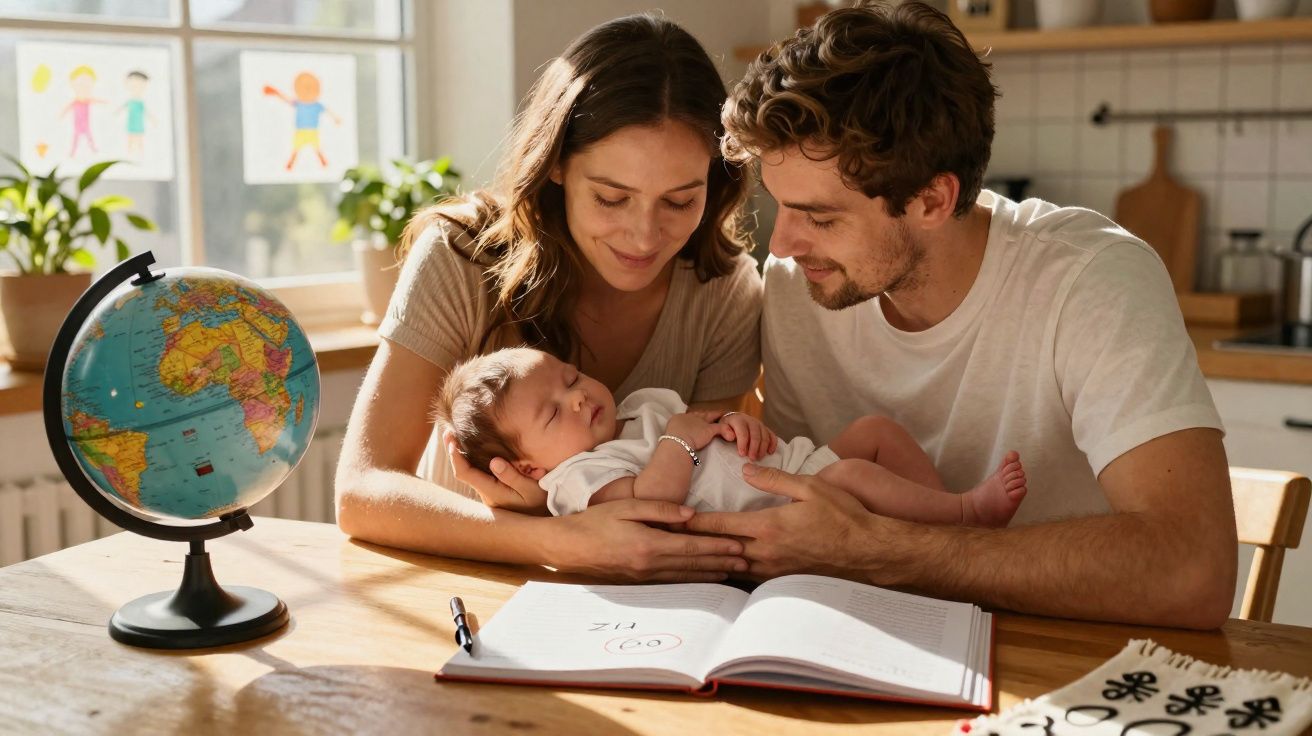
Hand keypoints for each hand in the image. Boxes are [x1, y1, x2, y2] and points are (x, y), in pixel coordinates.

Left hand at [445, 430, 547, 513]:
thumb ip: (512, 476)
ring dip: (463, 456)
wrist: (541, 525)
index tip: (451, 440)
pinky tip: (474, 450)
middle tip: (447, 432)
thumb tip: (493, 461)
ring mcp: (489, 495)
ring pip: (471, 474)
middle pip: (463, 472)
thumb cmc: (540, 505)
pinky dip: (474, 461)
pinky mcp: (494, 494)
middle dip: (454, 452)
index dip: (455, 456)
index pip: (465, 473)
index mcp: (491, 492)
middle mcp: (485, 494)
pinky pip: (480, 476)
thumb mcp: (531, 490)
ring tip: (456, 437)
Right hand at [549, 499, 747, 581]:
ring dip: (711, 573)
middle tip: (747, 562)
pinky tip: (705, 578)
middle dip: (722, 562)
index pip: (692, 547)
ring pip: (686, 576)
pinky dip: (693, 579)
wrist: (569, 547)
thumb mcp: (627, 506)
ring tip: (733, 571)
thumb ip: (661, 509)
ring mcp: (645, 576)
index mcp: (650, 544)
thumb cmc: (596, 521)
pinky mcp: (640, 581)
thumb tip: (691, 514)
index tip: (739, 545)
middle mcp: (651, 564)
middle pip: (694, 564)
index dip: (718, 546)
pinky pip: (673, 581)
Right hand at [664, 412, 721, 450]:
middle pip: (701, 414)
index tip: (700, 417)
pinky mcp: (709, 429)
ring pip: (711, 417)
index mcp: (678, 418)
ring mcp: (700, 422)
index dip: (696, 417)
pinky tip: (730, 432)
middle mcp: (689, 417)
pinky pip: (720, 427)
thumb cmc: (670, 444)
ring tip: (724, 417)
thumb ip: (675, 438)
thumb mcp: (671, 438)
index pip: (689, 416)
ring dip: (718, 417)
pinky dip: (725, 430)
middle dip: (707, 414)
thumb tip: (675, 444)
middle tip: (714, 414)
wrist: (676, 444)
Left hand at [684, 464, 896, 580]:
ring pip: (732, 567)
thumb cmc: (843, 515)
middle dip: (693, 545)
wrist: (869, 552)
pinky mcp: (783, 581)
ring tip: (687, 556)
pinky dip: (732, 572)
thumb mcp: (810, 487)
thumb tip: (744, 470)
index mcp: (768, 526)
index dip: (693, 523)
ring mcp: (773, 571)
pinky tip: (723, 569)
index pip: (720, 525)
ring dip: (711, 560)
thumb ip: (774, 479)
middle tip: (667, 541)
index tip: (671, 520)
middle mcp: (765, 552)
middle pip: (719, 549)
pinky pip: (749, 577)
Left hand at [717, 413, 777, 459]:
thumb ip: (723, 431)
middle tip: (752, 459)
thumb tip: (731, 437)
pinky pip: (772, 435)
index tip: (741, 454)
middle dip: (754, 447)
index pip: (742, 431)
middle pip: (755, 434)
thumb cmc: (725, 428)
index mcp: (738, 419)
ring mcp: (759, 424)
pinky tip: (770, 452)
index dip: (743, 443)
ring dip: (763, 448)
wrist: (731, 421)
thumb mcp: (719, 428)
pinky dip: (772, 443)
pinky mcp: (765, 428)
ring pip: (764, 435)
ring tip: (759, 458)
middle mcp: (750, 420)